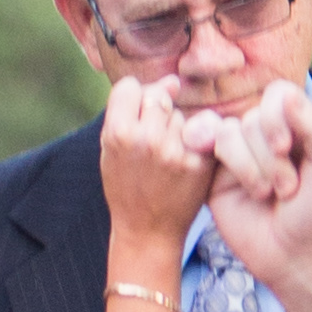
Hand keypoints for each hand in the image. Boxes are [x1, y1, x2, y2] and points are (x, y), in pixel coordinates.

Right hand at [95, 70, 219, 274]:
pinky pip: (199, 132)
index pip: (130, 86)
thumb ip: (132, 110)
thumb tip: (174, 81)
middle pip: (158, 96)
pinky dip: (193, 143)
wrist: (147, 230)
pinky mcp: (198, 162)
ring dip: (175, 129)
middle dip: (156, 113)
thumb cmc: (126, 186)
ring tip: (165, 158)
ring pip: (180, 115)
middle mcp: (146, 139)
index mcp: (118, 134)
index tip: (135, 119)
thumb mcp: (112, 149)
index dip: (133, 99)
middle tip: (151, 143)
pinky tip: (183, 162)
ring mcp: (174, 151)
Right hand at [194, 80, 311, 311]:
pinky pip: (209, 146)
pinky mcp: (217, 173)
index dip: (276, 117)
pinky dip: (229, 163)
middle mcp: (267, 134)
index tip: (286, 149)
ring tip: (266, 195)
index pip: (278, 94)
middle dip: (269, 156)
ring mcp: (240, 152)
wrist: (298, 257)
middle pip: (252, 117)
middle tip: (287, 190)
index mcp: (299, 125)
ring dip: (250, 167)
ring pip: (230, 132)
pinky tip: (243, 184)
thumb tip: (285, 96)